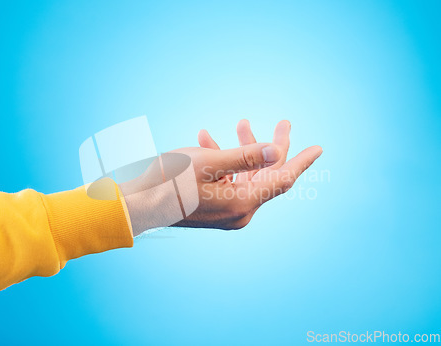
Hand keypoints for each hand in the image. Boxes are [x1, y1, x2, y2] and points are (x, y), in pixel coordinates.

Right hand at [122, 120, 321, 235]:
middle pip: (266, 176)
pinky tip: (209, 140)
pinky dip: (225, 162)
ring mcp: (227, 212)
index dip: (301, 161)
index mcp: (243, 203)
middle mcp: (240, 212)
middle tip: (282, 121)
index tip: (319, 147)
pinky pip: (229, 182)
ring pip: (246, 176)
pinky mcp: (214, 208)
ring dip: (243, 150)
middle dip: (271, 146)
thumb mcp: (210, 161)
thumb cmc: (170, 180)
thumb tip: (279, 151)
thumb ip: (247, 156)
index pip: (282, 180)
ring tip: (238, 123)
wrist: (137, 204)